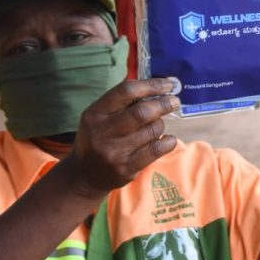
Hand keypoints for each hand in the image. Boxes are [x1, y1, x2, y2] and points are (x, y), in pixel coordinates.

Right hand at [68, 78, 180, 196]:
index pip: (125, 91)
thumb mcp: (99, 116)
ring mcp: (114, 152)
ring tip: (158, 125)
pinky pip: (156, 150)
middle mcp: (102, 132)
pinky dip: (168, 142)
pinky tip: (168, 139)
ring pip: (152, 130)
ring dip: (160, 125)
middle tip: (174, 101)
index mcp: (95, 113)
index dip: (150, 85)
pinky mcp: (126, 168)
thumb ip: (122, 102)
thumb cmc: (99, 137)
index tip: (167, 84)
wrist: (85, 175)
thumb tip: (158, 87)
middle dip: (163, 104)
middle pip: (141, 112)